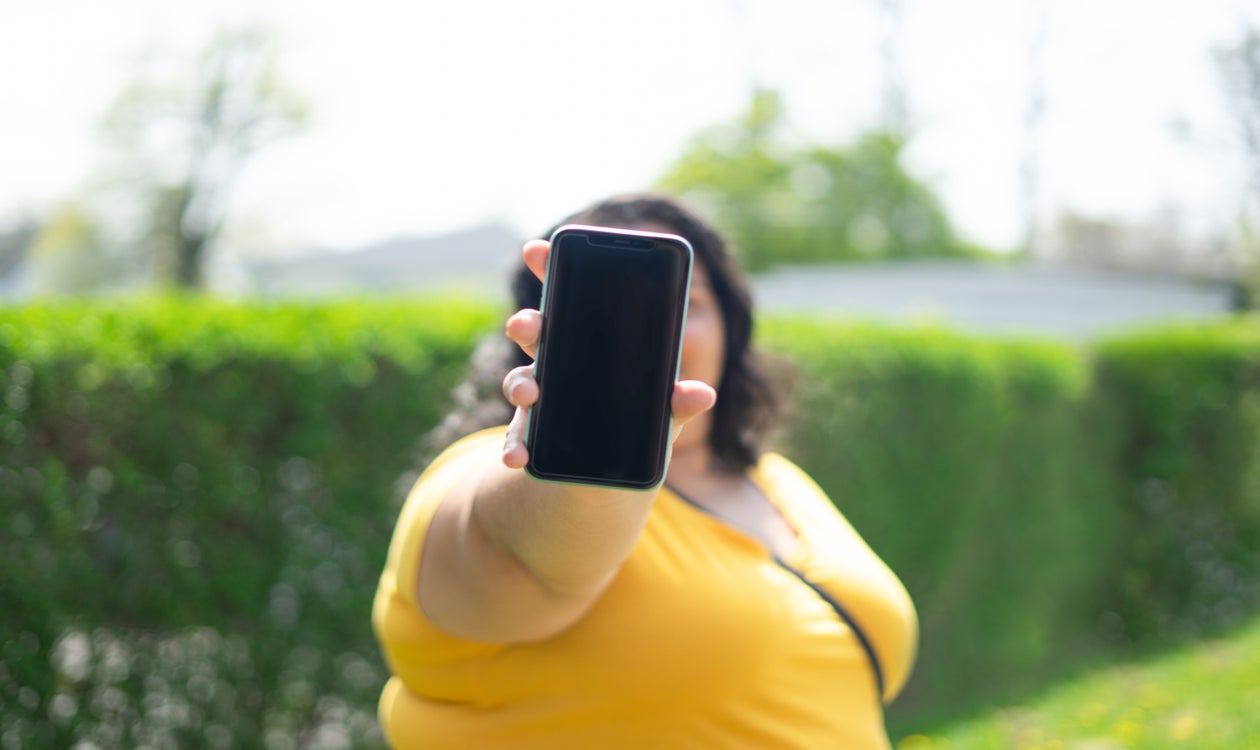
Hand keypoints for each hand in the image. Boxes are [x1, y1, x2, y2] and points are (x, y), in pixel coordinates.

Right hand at [499, 239, 715, 468]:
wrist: (614, 474)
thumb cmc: (640, 425)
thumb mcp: (664, 412)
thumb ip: (678, 401)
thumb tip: (704, 394)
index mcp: (588, 341)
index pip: (566, 296)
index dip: (549, 269)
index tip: (537, 248)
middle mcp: (557, 362)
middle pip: (536, 332)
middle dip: (528, 324)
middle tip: (528, 324)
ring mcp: (541, 397)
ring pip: (521, 381)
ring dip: (520, 384)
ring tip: (530, 394)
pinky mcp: (532, 435)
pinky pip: (517, 437)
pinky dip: (514, 446)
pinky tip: (517, 458)